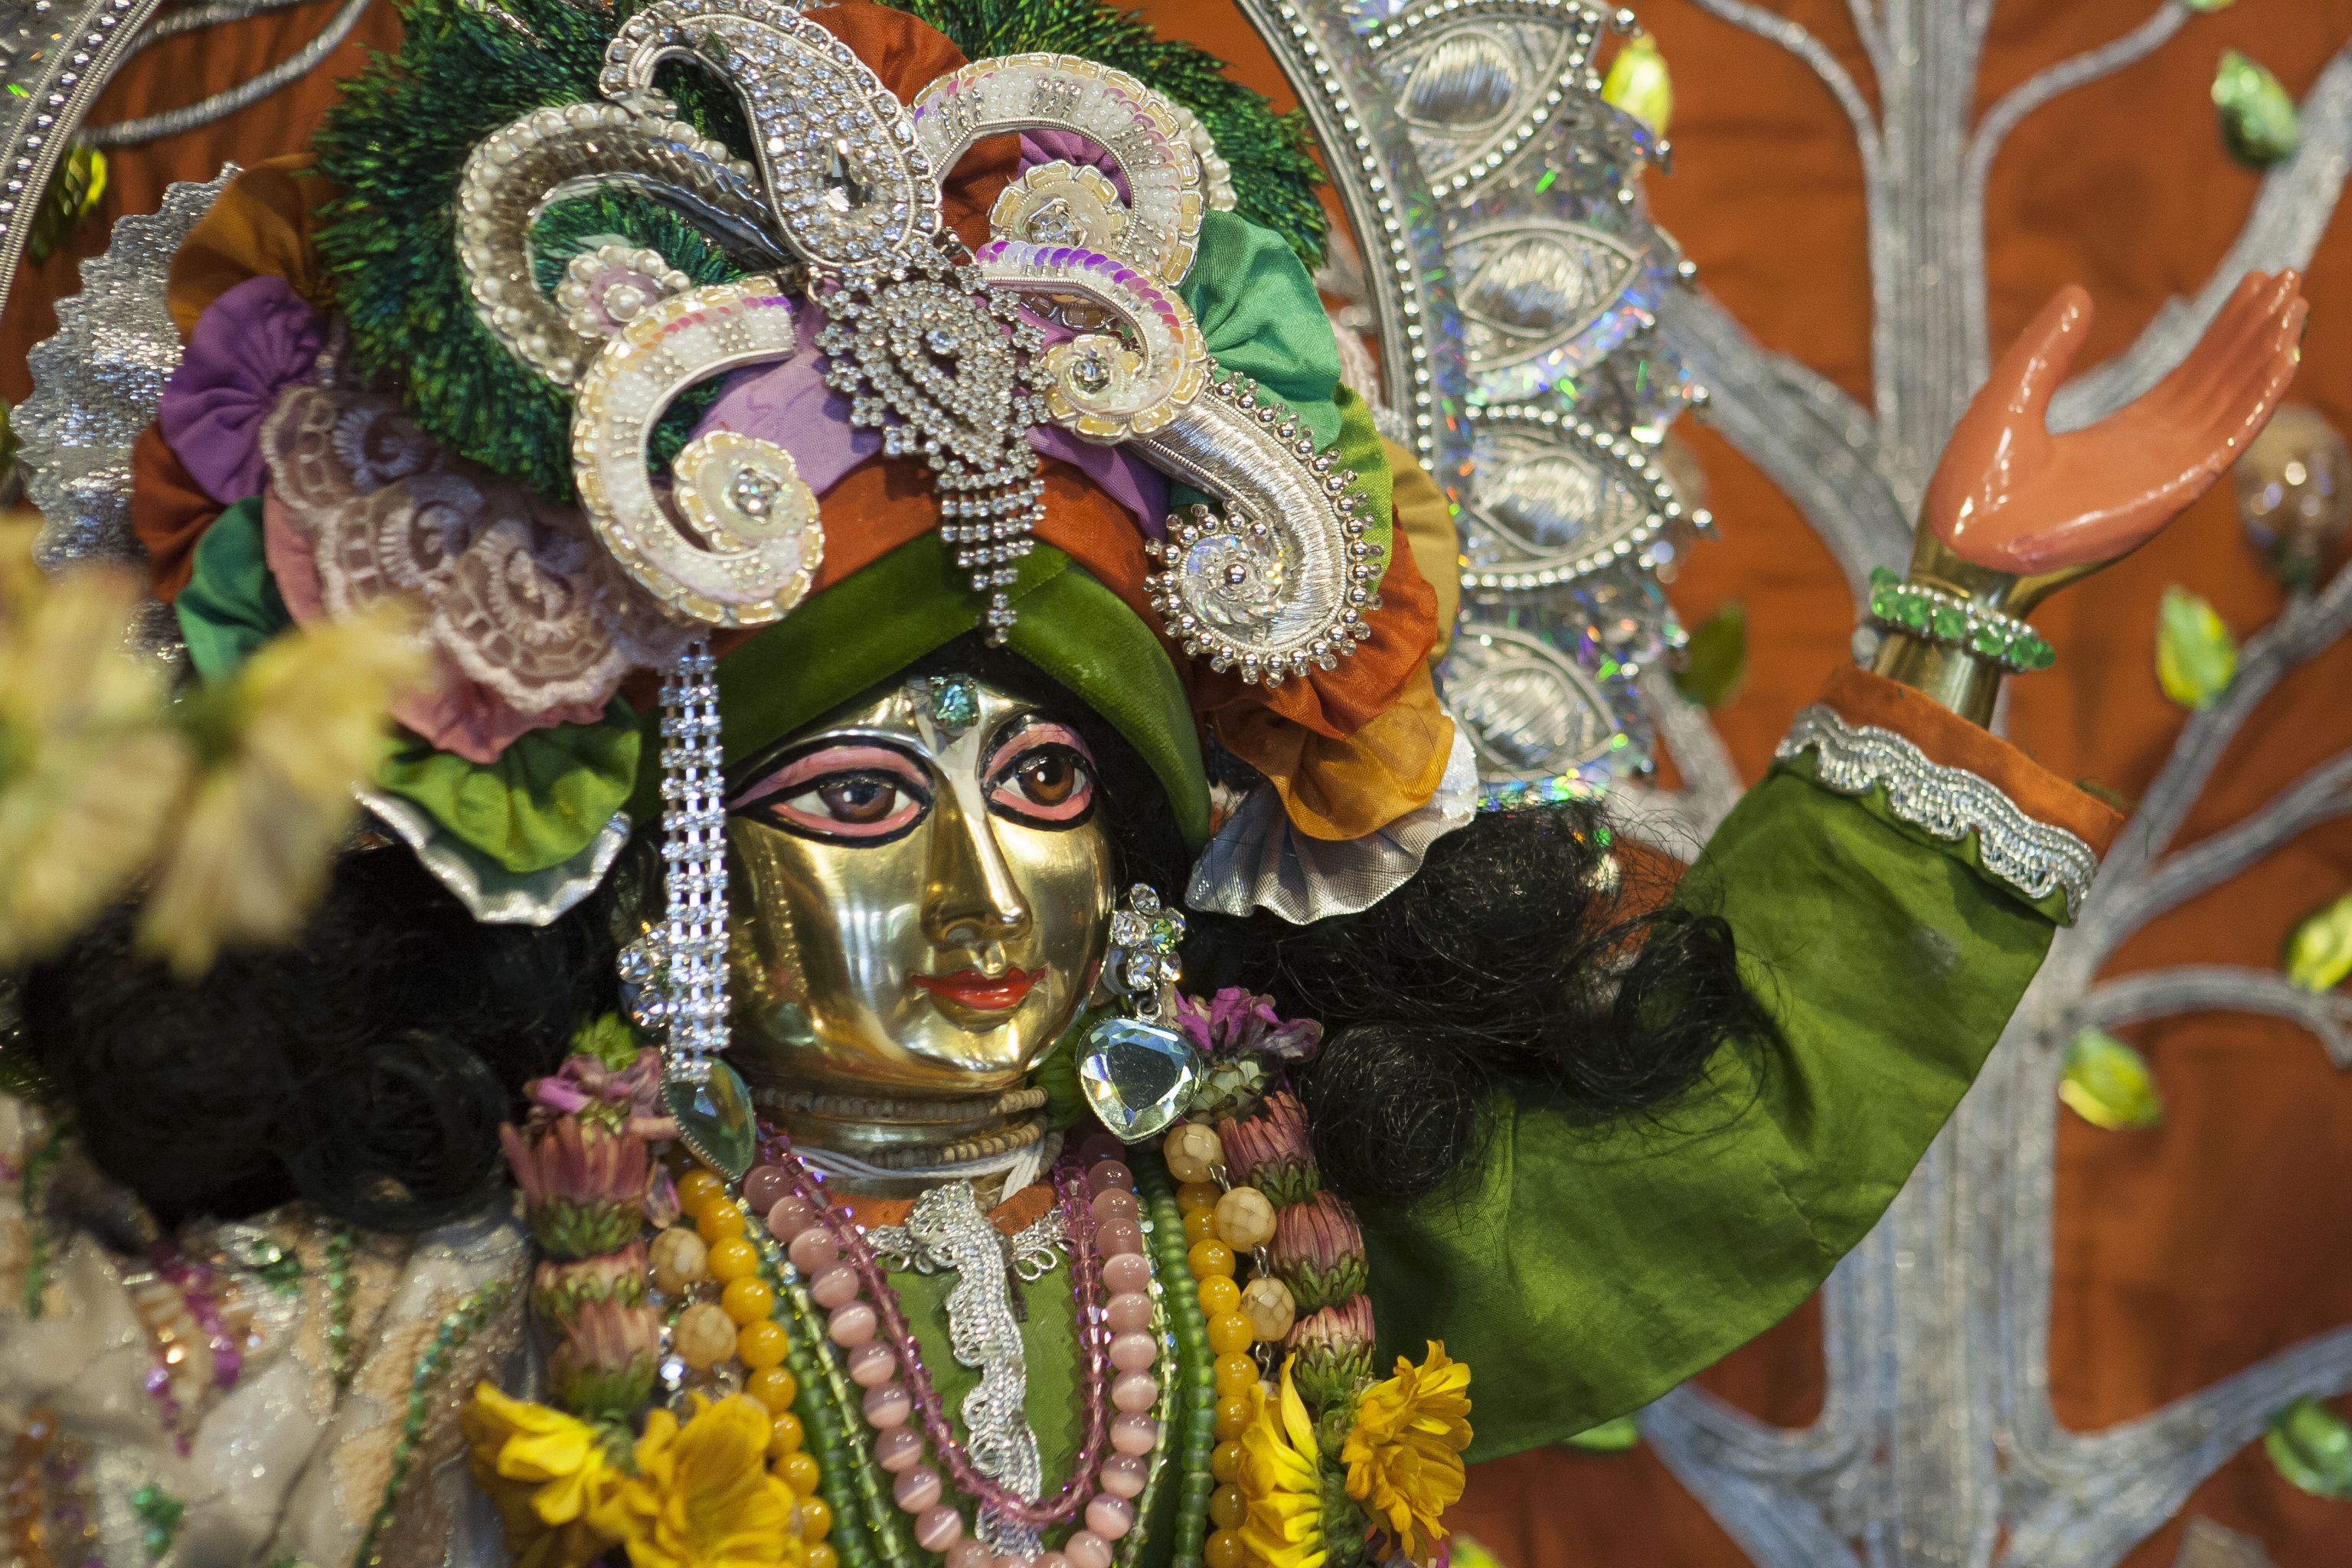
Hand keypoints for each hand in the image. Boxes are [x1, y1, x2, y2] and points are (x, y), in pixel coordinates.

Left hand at [1927, 270, 2304, 585]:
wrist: (1958, 541)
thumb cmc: (1972, 487)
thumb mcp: (2010, 395)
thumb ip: (2047, 349)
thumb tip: (2078, 294)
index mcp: (2118, 439)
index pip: (2189, 381)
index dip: (2223, 336)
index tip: (2253, 288)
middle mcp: (2150, 458)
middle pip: (2220, 388)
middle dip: (2254, 336)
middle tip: (2287, 281)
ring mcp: (2161, 478)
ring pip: (2231, 409)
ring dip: (2265, 359)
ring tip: (2293, 307)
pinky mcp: (2164, 496)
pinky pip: (2224, 443)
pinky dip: (2256, 403)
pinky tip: (2281, 359)